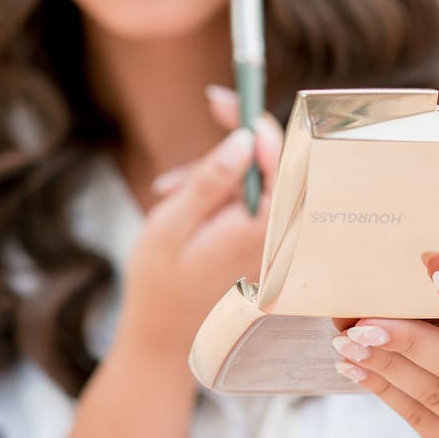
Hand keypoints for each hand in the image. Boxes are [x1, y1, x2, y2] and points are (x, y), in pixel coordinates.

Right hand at [117, 90, 283, 364]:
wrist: (163, 338)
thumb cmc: (160, 285)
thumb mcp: (171, 226)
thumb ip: (209, 181)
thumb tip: (244, 139)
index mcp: (260, 229)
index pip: (279, 159)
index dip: (253, 121)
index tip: (220, 99)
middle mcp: (274, 233)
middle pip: (267, 163)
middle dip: (223, 150)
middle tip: (192, 146)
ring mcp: (268, 237)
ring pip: (251, 178)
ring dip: (210, 175)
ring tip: (168, 196)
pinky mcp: (258, 239)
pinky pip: (244, 198)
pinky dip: (214, 193)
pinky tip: (181, 204)